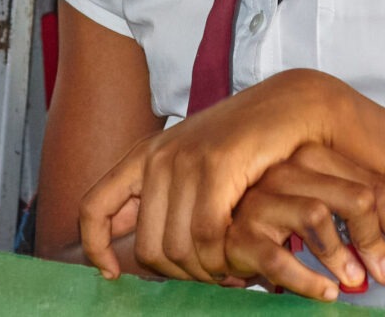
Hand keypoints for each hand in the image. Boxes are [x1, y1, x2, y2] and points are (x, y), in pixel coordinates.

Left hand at [81, 68, 366, 284]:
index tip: (112, 276)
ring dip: (206, 271)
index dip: (95, 248)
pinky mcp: (218, 165)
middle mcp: (157, 156)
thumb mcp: (192, 167)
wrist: (291, 106)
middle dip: (179, 274)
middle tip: (210, 278)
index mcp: (143, 156)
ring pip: (178, 247)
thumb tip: (121, 249)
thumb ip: (158, 200)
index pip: (93, 208)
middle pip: (147, 248)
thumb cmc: (245, 145)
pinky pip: (208, 234)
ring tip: (230, 271)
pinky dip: (223, 257)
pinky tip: (241, 259)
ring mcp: (187, 159)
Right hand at [223, 144, 384, 301]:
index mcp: (313, 159)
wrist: (220, 232)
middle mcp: (287, 172)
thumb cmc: (284, 220)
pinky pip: (277, 257)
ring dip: (343, 254)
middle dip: (379, 238)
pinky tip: (327, 293)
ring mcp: (261, 201)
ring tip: (357, 281)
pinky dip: (307, 279)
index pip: (373, 184)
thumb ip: (374, 198)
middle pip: (353, 197)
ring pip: (316, 215)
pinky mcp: (240, 234)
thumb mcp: (331, 203)